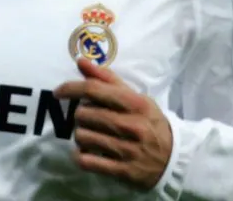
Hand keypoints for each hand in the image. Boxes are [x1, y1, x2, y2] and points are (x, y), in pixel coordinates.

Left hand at [54, 58, 172, 189]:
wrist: (174, 158)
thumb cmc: (149, 123)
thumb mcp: (136, 98)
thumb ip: (107, 80)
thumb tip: (81, 61)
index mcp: (135, 103)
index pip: (94, 90)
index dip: (71, 88)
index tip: (58, 92)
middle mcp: (131, 125)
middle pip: (84, 114)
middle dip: (80, 115)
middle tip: (89, 119)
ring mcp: (127, 149)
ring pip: (82, 137)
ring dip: (80, 135)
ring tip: (90, 135)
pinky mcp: (122, 170)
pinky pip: (86, 161)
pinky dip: (80, 156)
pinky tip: (87, 152)